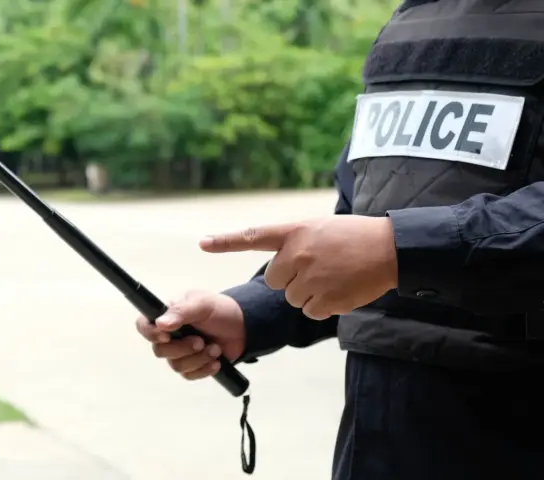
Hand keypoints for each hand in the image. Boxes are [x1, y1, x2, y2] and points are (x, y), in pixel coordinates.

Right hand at [136, 290, 245, 379]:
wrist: (243, 327)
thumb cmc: (220, 310)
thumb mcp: (202, 304)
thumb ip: (181, 311)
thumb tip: (160, 324)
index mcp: (166, 316)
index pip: (144, 326)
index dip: (150, 334)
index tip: (166, 336)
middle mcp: (169, 336)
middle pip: (160, 351)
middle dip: (183, 349)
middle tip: (201, 341)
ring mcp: (180, 353)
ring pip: (176, 366)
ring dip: (198, 359)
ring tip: (215, 349)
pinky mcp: (192, 366)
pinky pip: (189, 375)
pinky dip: (204, 369)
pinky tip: (217, 361)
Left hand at [200, 215, 397, 319]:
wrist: (392, 249)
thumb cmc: (355, 237)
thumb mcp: (320, 228)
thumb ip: (294, 244)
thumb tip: (278, 273)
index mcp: (295, 232)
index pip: (254, 236)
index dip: (226, 241)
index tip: (202, 243)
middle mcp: (298, 255)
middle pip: (274, 281)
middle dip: (290, 279)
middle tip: (317, 268)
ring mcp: (311, 278)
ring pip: (292, 298)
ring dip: (308, 293)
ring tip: (333, 276)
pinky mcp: (325, 300)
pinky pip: (310, 311)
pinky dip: (323, 306)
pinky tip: (340, 290)